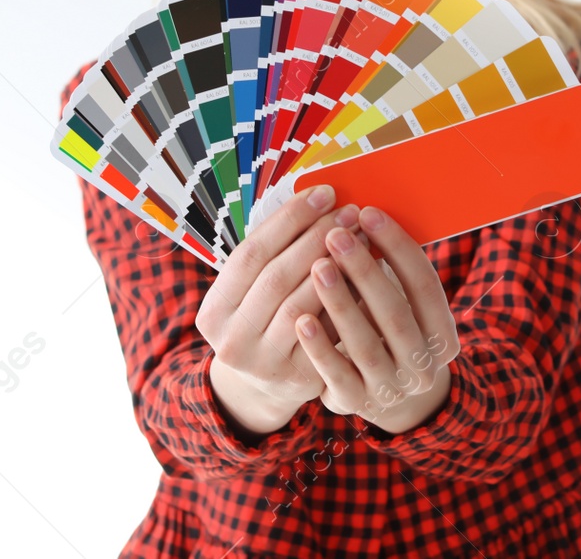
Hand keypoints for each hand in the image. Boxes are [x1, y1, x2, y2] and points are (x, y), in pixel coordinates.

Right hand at [195, 185, 371, 433]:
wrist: (264, 388)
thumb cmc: (263, 323)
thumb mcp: (251, 295)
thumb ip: (273, 257)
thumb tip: (318, 203)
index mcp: (214, 311)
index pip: (251, 253)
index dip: (289, 219)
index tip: (323, 193)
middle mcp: (232, 340)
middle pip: (277, 276)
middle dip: (316, 237)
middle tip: (349, 211)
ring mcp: (264, 364)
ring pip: (302, 303)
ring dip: (335, 264)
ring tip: (361, 237)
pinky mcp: (298, 379)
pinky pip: (328, 331)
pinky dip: (347, 299)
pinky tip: (366, 274)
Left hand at [294, 204, 459, 432]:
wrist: (389, 399)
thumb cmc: (390, 333)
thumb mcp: (405, 307)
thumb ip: (392, 273)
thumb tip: (362, 215)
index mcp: (442, 334)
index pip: (426, 286)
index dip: (399, 248)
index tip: (369, 213)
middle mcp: (423, 365)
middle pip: (395, 314)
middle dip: (364, 271)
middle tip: (335, 234)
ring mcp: (390, 388)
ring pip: (365, 344)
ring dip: (340, 303)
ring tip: (317, 266)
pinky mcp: (357, 403)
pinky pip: (337, 375)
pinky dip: (320, 347)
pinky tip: (301, 319)